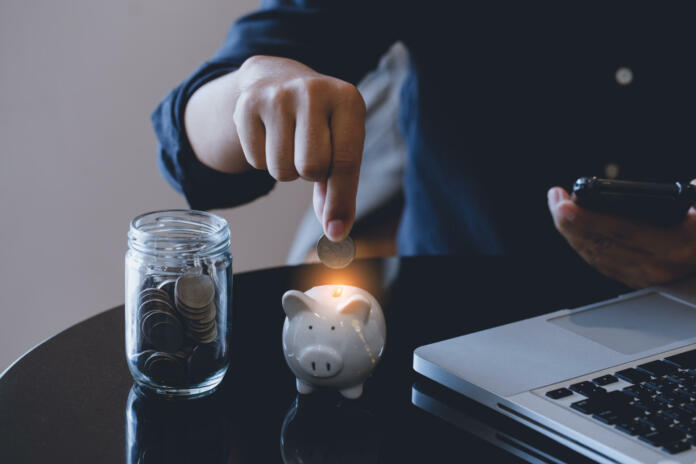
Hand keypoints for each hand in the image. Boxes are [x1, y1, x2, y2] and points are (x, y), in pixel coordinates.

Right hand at [185, 56, 365, 240]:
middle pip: (311, 168)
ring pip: (281, 169)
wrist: (276, 78)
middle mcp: (313, 91)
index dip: (341, 200)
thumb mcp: (341, 144)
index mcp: (348, 99)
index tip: (336, 230)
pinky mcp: (247, 105)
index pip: (346, 161)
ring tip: (290, 142)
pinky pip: (256, 161)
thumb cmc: (319, 123)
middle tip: (310, 153)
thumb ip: (340, 189)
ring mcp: (277, 95)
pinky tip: (270, 135)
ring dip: (287, 168)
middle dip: (310, 174)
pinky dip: (263, 159)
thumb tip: (334, 232)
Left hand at [547, 184, 695, 287]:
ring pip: (594, 254)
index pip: (620, 231)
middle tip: (556, 197)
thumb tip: (690, 187)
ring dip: (570, 230)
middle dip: (568, 220)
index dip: (586, 219)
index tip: (564, 205)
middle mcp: (657, 265)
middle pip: (598, 243)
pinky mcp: (635, 278)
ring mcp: (644, 275)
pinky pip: (599, 261)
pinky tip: (571, 225)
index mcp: (676, 245)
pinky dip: (581, 241)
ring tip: (559, 205)